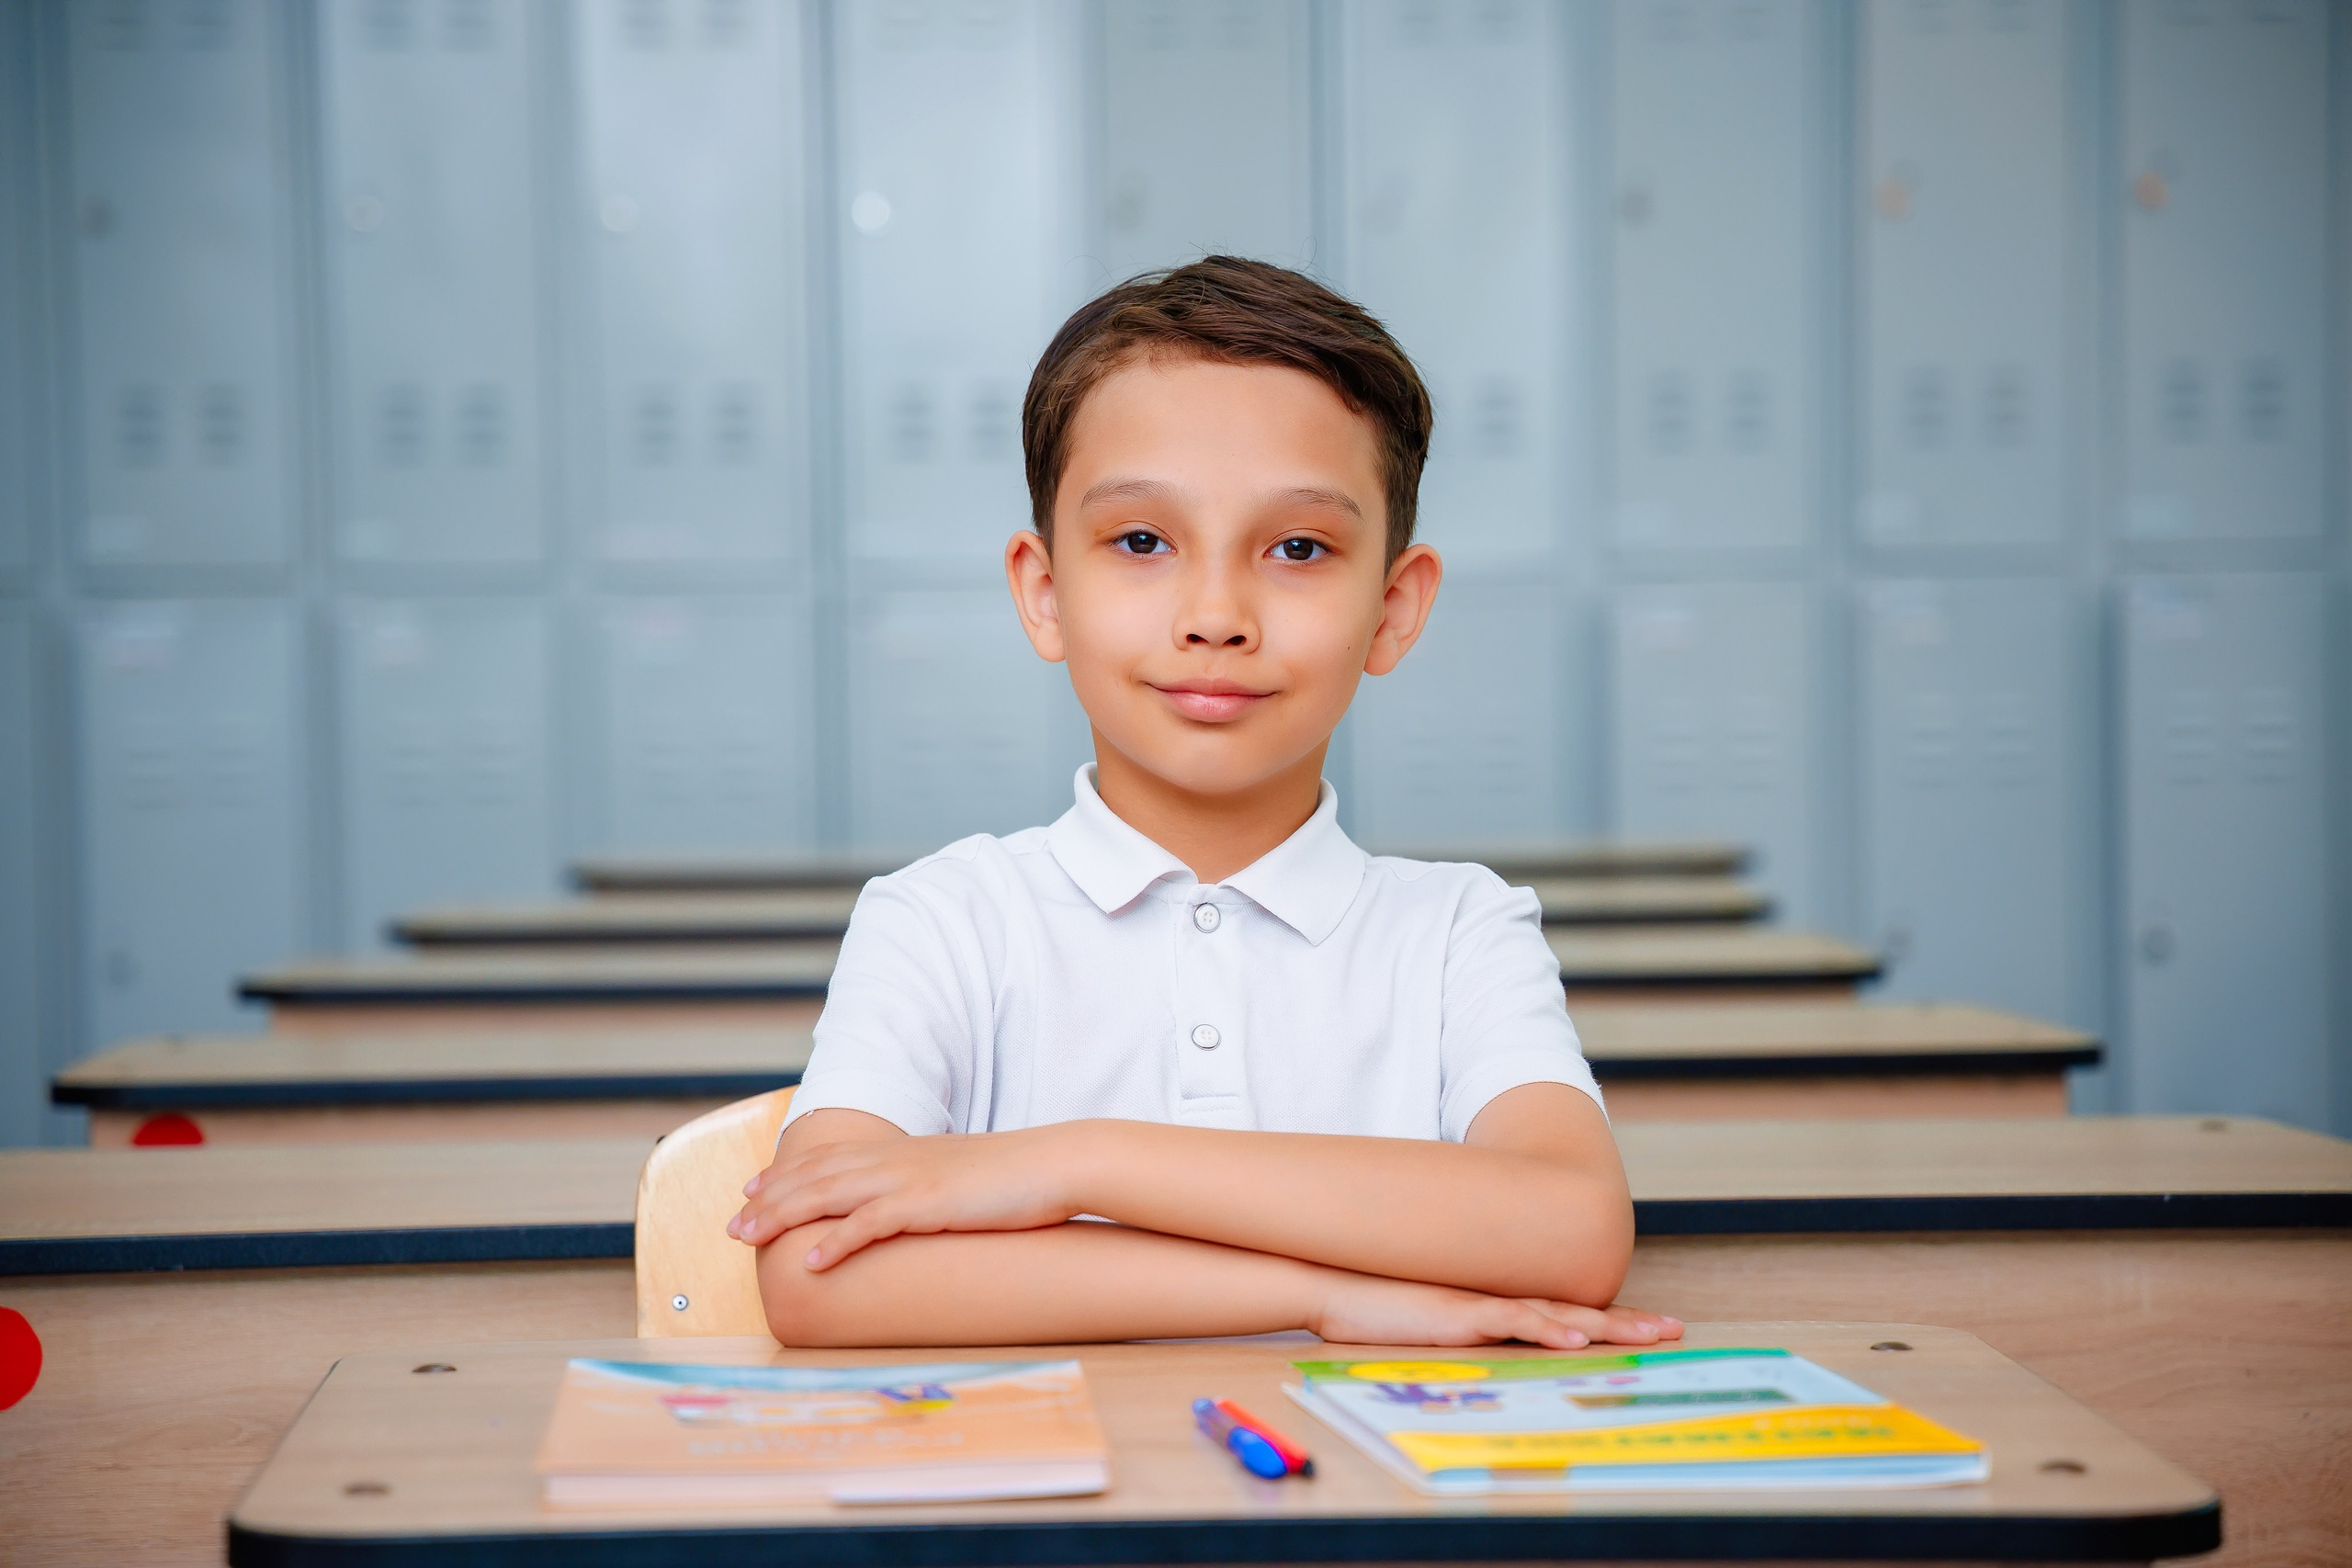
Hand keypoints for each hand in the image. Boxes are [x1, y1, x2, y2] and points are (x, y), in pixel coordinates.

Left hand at [728, 1126, 1085, 1268]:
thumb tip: (910, 1207)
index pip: (830, 1160)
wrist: (1055, 1164)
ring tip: (747, 1238)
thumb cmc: (1014, 1178)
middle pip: (815, 1176)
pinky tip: (810, 1260)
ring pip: (828, 1194)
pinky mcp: (929, 1203)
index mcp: (902, 1154)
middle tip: (732, 1224)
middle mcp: (895, 1161)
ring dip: (783, 1216)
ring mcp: (909, 1180)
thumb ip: (926, 1188)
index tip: (752, 1190)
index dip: (787, 1175)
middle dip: (769, 1200)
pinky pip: (871, 1224)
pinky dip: (836, 1241)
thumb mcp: (959, 1178)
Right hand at [1311, 1270, 1682, 1350]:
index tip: (1649, 1325)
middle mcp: (1496, 1298)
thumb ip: (1463, 1324)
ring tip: (1649, 1335)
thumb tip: (1486, 1337)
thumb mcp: (1430, 1319)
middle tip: (1674, 1330)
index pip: (1563, 1307)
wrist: (1333, 1282)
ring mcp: (1480, 1302)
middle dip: (1628, 1322)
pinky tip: (1577, 1335)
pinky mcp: (1460, 1313)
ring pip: (1558, 1311)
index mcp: (1494, 1301)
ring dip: (1606, 1324)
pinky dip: (1548, 1326)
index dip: (1609, 1317)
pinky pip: (1513, 1319)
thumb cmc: (1375, 1304)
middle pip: (1576, 1307)